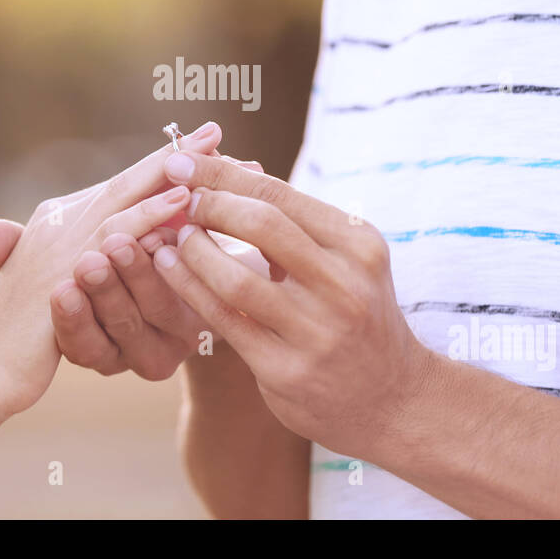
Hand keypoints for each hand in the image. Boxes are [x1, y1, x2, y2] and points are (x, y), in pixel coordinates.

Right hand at [0, 121, 224, 422]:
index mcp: (59, 222)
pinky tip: (179, 207)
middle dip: (173, 156)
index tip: (204, 143)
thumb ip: (86, 263)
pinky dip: (146, 217)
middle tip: (215, 130)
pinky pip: (111, 238)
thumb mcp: (56, 290)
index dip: (161, 164)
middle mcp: (58, 223)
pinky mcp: (60, 272)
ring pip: (121, 201)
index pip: (120, 186)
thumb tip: (119, 247)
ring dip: (165, 177)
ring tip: (206, 156)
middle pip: (125, 181)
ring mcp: (58, 245)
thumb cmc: (15, 335)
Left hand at [147, 151, 429, 461]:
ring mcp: (317, 331)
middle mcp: (344, 284)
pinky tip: (168, 269)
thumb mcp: (348, 261)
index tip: (183, 159)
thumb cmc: (356, 315)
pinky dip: (187, 288)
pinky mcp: (286, 370)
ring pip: (235, 277)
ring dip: (194, 250)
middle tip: (178, 199)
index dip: (224, 174)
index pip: (281, 195)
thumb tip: (227, 171)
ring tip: (173, 236)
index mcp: (359, 244)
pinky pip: (223, 319)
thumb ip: (297, 224)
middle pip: (261, 224)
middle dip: (209, 203)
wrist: (392, 399)